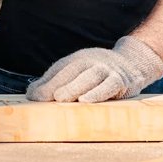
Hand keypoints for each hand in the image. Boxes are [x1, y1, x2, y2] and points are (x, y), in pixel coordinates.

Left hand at [26, 37, 162, 102]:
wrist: (132, 63)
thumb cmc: (96, 72)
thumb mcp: (75, 72)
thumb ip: (53, 82)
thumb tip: (30, 94)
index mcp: (77, 60)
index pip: (60, 70)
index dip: (46, 83)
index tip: (33, 97)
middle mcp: (92, 61)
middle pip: (74, 70)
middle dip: (58, 84)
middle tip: (44, 98)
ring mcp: (107, 70)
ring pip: (91, 75)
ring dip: (76, 87)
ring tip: (61, 99)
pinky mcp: (121, 81)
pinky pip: (110, 85)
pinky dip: (98, 92)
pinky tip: (86, 101)